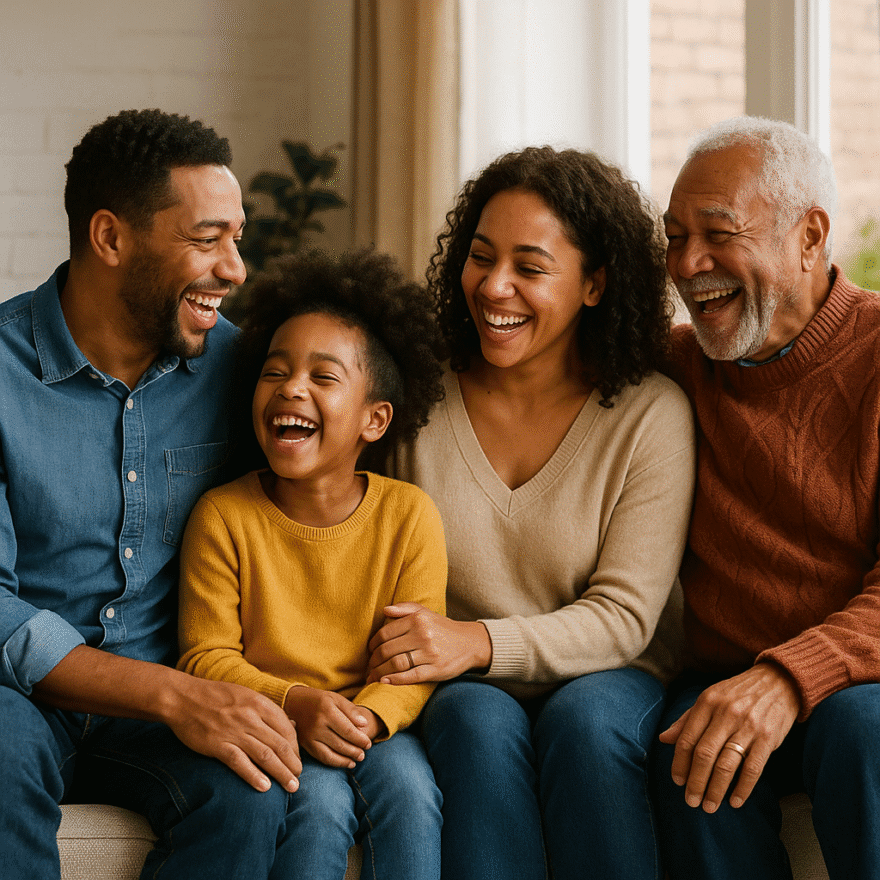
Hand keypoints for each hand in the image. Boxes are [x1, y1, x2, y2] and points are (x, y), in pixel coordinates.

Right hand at [164, 674, 300, 793]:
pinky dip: (254, 776)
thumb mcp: (246, 695)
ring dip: (281, 773)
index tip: (297, 759)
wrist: (183, 697)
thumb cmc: (216, 696)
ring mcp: (234, 731)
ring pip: (265, 755)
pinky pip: (240, 762)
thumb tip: (291, 724)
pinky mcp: (217, 745)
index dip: (295, 747)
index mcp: (259, 703)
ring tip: (291, 786)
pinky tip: (265, 787)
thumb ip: (267, 710)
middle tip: (299, 778)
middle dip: (293, 763)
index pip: (287, 729)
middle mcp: (250, 717)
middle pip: (280, 744)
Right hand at [283, 686, 375, 767]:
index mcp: (327, 710)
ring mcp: (309, 736)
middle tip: (364, 754)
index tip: (369, 744)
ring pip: (331, 754)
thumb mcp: (336, 698)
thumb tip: (364, 725)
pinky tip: (346, 762)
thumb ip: (351, 711)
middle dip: (355, 751)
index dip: (360, 739)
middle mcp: (317, 724)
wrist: (293, 702)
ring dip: (346, 759)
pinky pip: (322, 758)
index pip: (348, 730)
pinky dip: (335, 763)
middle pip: (340, 744)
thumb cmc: (319, 700)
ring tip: (357, 760)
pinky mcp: (305, 745)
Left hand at [366, 602, 491, 684]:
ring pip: (396, 664)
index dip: (373, 644)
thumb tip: (385, 610)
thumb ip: (405, 608)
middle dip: (374, 661)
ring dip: (380, 673)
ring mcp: (430, 653)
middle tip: (369, 666)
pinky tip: (385, 682)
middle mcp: (423, 635)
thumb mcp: (426, 613)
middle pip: (388, 650)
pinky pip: (410, 676)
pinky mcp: (436, 670)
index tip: (369, 651)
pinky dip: (395, 680)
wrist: (470, 643)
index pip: (385, 633)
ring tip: (373, 677)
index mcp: (417, 620)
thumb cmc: (442, 628)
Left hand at [658, 663, 800, 811]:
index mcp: (707, 702)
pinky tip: (735, 801)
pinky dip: (743, 788)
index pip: (687, 738)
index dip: (679, 763)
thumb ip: (687, 719)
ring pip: (726, 764)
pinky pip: (753, 768)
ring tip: (709, 806)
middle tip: (691, 801)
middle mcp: (725, 713)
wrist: (778, 681)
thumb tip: (664, 739)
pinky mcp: (768, 738)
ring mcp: (748, 726)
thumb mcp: (710, 697)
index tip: (677, 781)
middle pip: (704, 754)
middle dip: (696, 782)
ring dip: (716, 789)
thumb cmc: (738, 692)